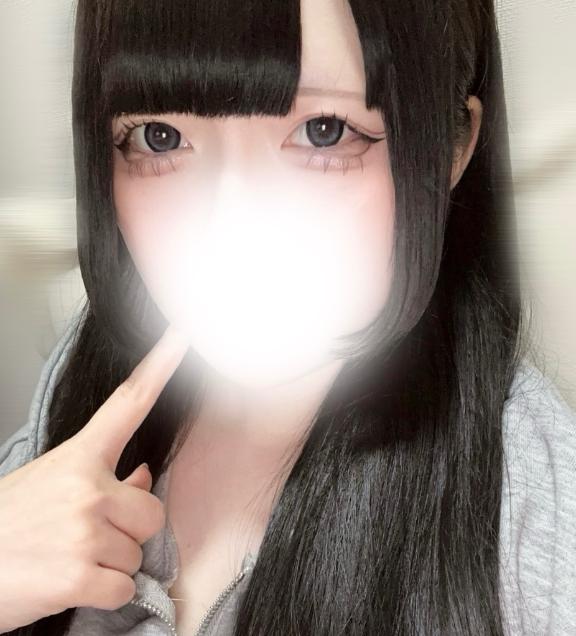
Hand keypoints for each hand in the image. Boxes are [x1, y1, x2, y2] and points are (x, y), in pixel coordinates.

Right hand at [0, 326, 187, 631]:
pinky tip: (71, 584)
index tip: (182, 338)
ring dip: (113, 563)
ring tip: (70, 558)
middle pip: (154, 512)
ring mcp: (84, 530)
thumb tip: (142, 475)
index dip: (159, 369)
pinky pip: (125, 587)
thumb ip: (101, 478)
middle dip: (132, 530)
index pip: (128, 403)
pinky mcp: (79, 575)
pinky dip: (104, 593)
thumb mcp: (48, 485)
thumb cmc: (4, 526)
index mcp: (78, 457)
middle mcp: (87, 488)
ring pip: (139, 554)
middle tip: (90, 537)